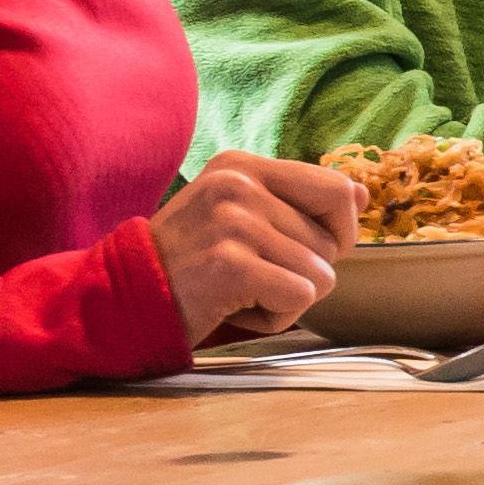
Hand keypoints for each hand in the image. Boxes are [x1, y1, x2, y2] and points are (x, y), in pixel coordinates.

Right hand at [155, 149, 359, 343]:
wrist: (122, 299)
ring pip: (321, 275)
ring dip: (285, 300)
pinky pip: (299, 298)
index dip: (337, 230)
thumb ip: (299, 203)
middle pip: (332, 241)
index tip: (300, 248)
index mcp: (242, 166)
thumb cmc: (190, 263)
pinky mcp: (231, 262)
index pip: (336, 187)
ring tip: (237, 291)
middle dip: (303, 272)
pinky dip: (274, 318)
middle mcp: (239, 184)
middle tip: (249, 274)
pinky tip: (234, 307)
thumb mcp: (240, 218)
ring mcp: (234, 221)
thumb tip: (361, 193)